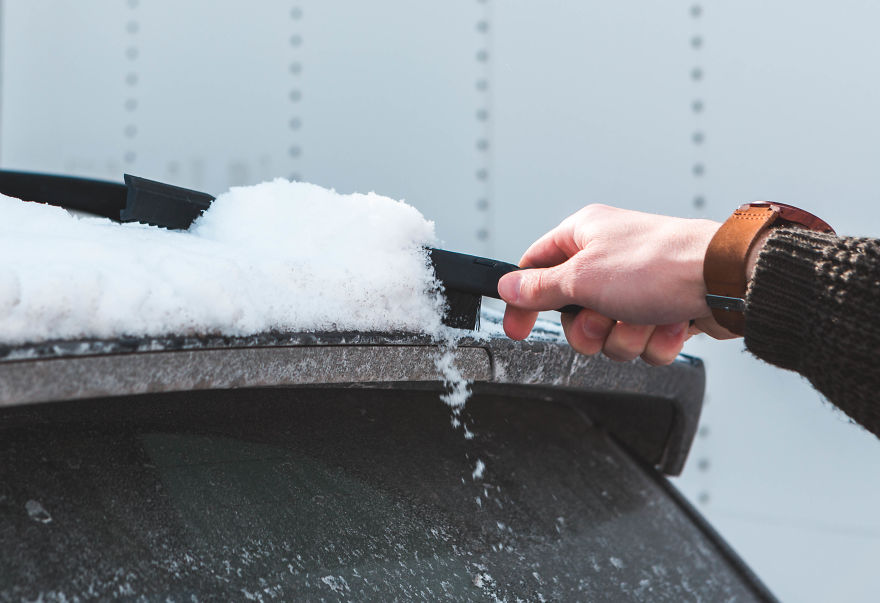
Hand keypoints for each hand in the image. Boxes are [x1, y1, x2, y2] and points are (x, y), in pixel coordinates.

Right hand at [497, 204, 735, 364]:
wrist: (726, 280)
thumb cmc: (659, 265)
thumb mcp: (583, 277)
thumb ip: (540, 288)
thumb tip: (507, 287)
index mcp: (583, 235)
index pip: (535, 269)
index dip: (523, 302)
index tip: (517, 329)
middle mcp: (608, 257)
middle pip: (572, 312)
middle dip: (590, 328)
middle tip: (604, 318)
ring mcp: (637, 285)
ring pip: (608, 333)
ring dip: (625, 335)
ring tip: (646, 318)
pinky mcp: (662, 308)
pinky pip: (640, 341)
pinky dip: (654, 340)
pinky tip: (670, 323)